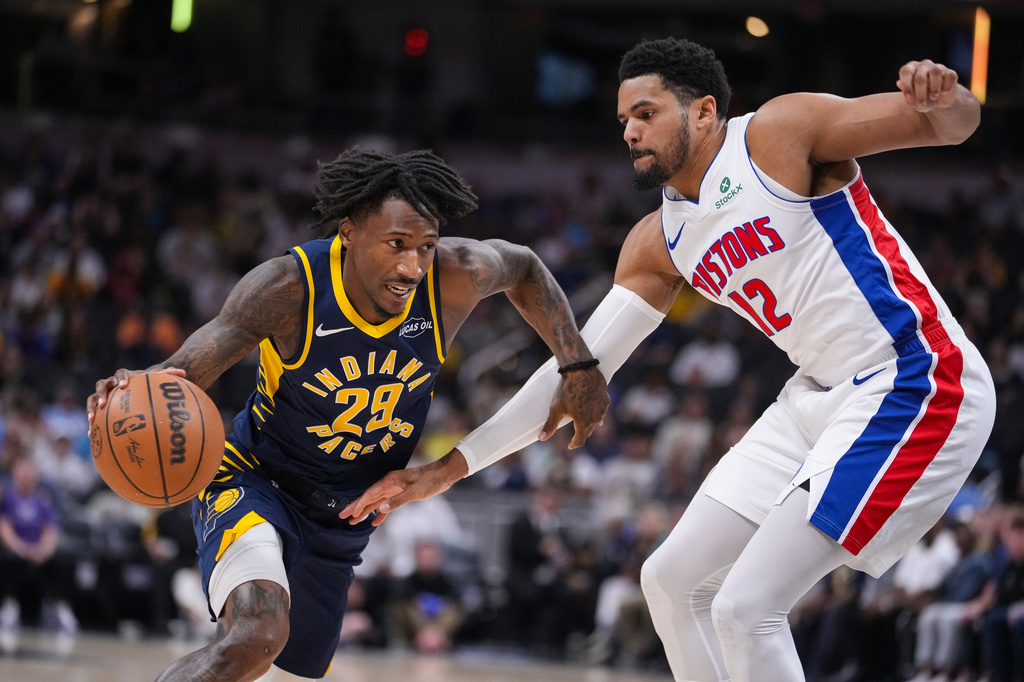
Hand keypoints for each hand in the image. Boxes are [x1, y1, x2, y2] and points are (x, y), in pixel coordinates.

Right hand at [87, 366, 185, 424]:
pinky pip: (92, 415)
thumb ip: (168, 377)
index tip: (125, 385)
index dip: (122, 378)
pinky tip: (91, 436)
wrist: (136, 391)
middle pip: (101, 384)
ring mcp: (102, 396)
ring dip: (91, 408)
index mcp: (125, 376)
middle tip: (104, 402)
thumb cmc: (149, 386)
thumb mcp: (158, 382)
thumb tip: (184, 373)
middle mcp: (111, 385)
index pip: (121, 373)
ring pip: (91, 399)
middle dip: (101, 393)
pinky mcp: (98, 409)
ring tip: (92, 419)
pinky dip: (91, 425)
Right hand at [339, 450, 469, 525]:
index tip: (351, 514)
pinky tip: (375, 521)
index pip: (370, 494)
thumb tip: (380, 509)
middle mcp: (389, 484)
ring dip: (365, 511)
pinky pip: (387, 504)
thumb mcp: (415, 492)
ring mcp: (394, 488)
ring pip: (376, 501)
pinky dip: (380, 512)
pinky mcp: (401, 493)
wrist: (443, 474)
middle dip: (356, 507)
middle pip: (369, 497)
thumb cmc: (430, 481)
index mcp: (390, 481)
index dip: (359, 504)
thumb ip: (397, 501)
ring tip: (353, 521)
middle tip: (342, 516)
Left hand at [538, 366, 608, 448]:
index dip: (574, 444)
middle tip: (575, 434)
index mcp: (584, 423)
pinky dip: (596, 413)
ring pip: (597, 421)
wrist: (581, 370)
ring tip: (585, 423)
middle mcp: (596, 418)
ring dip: (591, 424)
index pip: (580, 440)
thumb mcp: (556, 408)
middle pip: (589, 431)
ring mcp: (603, 409)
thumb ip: (550, 425)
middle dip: (582, 434)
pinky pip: (602, 410)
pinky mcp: (606, 399)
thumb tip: (541, 438)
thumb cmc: (567, 390)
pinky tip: (593, 410)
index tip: (570, 445)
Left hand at [897, 59, 959, 112]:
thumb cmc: (921, 99)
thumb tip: (900, 83)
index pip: (906, 71)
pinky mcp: (950, 72)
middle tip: (921, 104)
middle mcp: (923, 65)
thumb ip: (907, 95)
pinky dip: (946, 87)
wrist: (939, 101)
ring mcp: (937, 67)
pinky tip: (943, 93)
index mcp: (911, 70)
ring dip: (934, 88)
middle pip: (920, 76)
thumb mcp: (913, 101)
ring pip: (936, 71)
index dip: (907, 86)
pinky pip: (949, 76)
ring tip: (933, 97)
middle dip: (920, 93)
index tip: (909, 99)